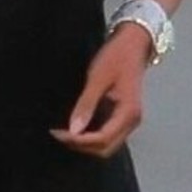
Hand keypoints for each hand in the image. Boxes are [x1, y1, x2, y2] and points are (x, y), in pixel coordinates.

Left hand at [48, 23, 151, 158]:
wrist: (133, 44)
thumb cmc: (116, 57)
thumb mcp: (98, 78)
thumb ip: (86, 105)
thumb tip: (73, 130)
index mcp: (128, 113)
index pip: (102, 139)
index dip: (79, 141)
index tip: (58, 133)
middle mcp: (131, 122)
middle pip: (105, 148)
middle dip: (81, 146)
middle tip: (58, 134)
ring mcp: (128, 121)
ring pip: (106, 144)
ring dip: (85, 143)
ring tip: (64, 132)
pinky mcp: (122, 116)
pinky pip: (106, 134)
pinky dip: (90, 135)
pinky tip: (75, 127)